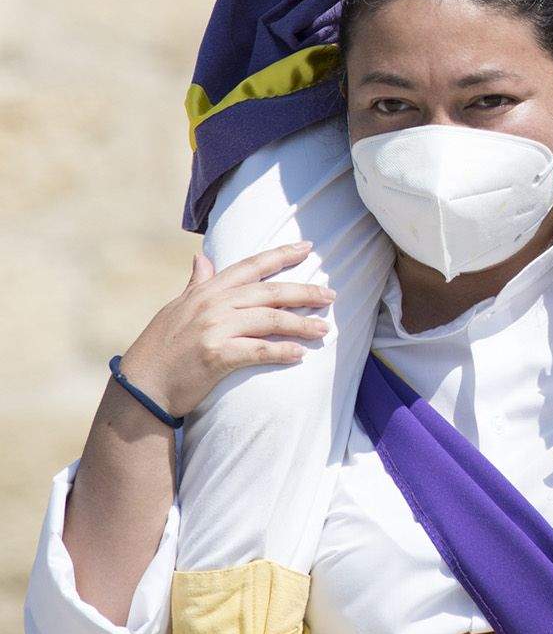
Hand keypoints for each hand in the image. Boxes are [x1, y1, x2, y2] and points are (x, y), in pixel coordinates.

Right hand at [116, 246, 332, 421]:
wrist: (141, 386)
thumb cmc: (160, 347)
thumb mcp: (176, 308)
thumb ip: (196, 283)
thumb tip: (202, 257)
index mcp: (206, 291)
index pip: (251, 266)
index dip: (281, 255)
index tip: (308, 247)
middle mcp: (213, 304)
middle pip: (269, 292)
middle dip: (304, 291)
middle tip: (330, 295)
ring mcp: (214, 329)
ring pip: (270, 320)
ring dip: (301, 324)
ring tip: (324, 329)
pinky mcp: (216, 356)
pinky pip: (258, 350)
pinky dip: (281, 352)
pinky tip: (299, 354)